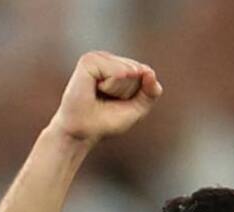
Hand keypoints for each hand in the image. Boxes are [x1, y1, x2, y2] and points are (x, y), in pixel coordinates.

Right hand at [47, 51, 162, 145]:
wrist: (82, 132)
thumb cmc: (106, 121)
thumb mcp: (137, 108)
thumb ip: (151, 92)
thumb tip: (150, 72)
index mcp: (118, 65)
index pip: (145, 72)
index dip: (136, 94)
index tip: (117, 102)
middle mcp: (107, 58)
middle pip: (138, 70)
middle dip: (127, 92)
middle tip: (106, 100)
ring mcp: (97, 57)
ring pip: (129, 71)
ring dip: (118, 90)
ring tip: (99, 95)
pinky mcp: (88, 61)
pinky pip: (117, 72)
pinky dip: (110, 86)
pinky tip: (94, 89)